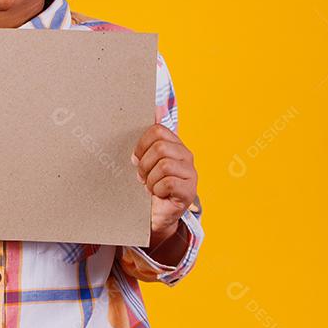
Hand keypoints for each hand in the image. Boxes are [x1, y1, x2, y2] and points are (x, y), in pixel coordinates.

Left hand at [132, 123, 196, 245]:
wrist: (153, 216)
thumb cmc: (146, 187)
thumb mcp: (142, 162)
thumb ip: (143, 142)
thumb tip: (146, 112)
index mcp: (174, 145)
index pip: (157, 130)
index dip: (141, 145)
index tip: (136, 159)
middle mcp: (186, 156)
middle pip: (160, 147)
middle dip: (145, 164)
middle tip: (143, 177)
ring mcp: (190, 173)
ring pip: (164, 165)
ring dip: (151, 179)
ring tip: (151, 187)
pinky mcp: (189, 191)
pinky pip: (169, 182)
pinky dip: (158, 190)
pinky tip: (159, 194)